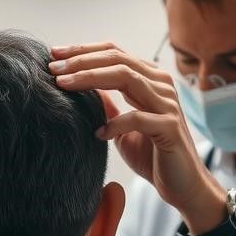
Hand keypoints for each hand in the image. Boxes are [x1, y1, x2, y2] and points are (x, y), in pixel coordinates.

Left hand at [50, 41, 223, 221]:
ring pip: (126, 77)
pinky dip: (114, 123)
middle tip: (53, 68)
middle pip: (117, 59)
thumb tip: (81, 85)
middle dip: (81, 60)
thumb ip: (108, 105)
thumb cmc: (152, 154)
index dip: (83, 50)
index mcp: (149, 79)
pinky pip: (137, 118)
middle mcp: (161, 85)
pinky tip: (97, 134)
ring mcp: (167, 104)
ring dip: (90, 78)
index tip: (54, 55)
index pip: (114, 53)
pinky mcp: (169, 127)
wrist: (182, 185)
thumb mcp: (122, 125)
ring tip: (64, 86)